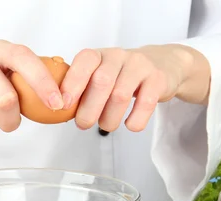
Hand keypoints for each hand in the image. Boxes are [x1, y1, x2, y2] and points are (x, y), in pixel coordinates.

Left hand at [59, 44, 210, 131]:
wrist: (162, 64)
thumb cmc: (119, 76)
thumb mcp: (97, 75)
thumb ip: (80, 89)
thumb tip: (58, 110)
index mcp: (98, 55)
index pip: (84, 61)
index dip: (72, 83)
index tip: (62, 104)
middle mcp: (118, 56)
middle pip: (101, 82)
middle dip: (88, 109)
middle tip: (83, 124)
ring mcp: (140, 66)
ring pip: (121, 95)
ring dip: (109, 118)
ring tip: (106, 125)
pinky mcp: (158, 79)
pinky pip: (146, 102)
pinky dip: (135, 120)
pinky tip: (130, 125)